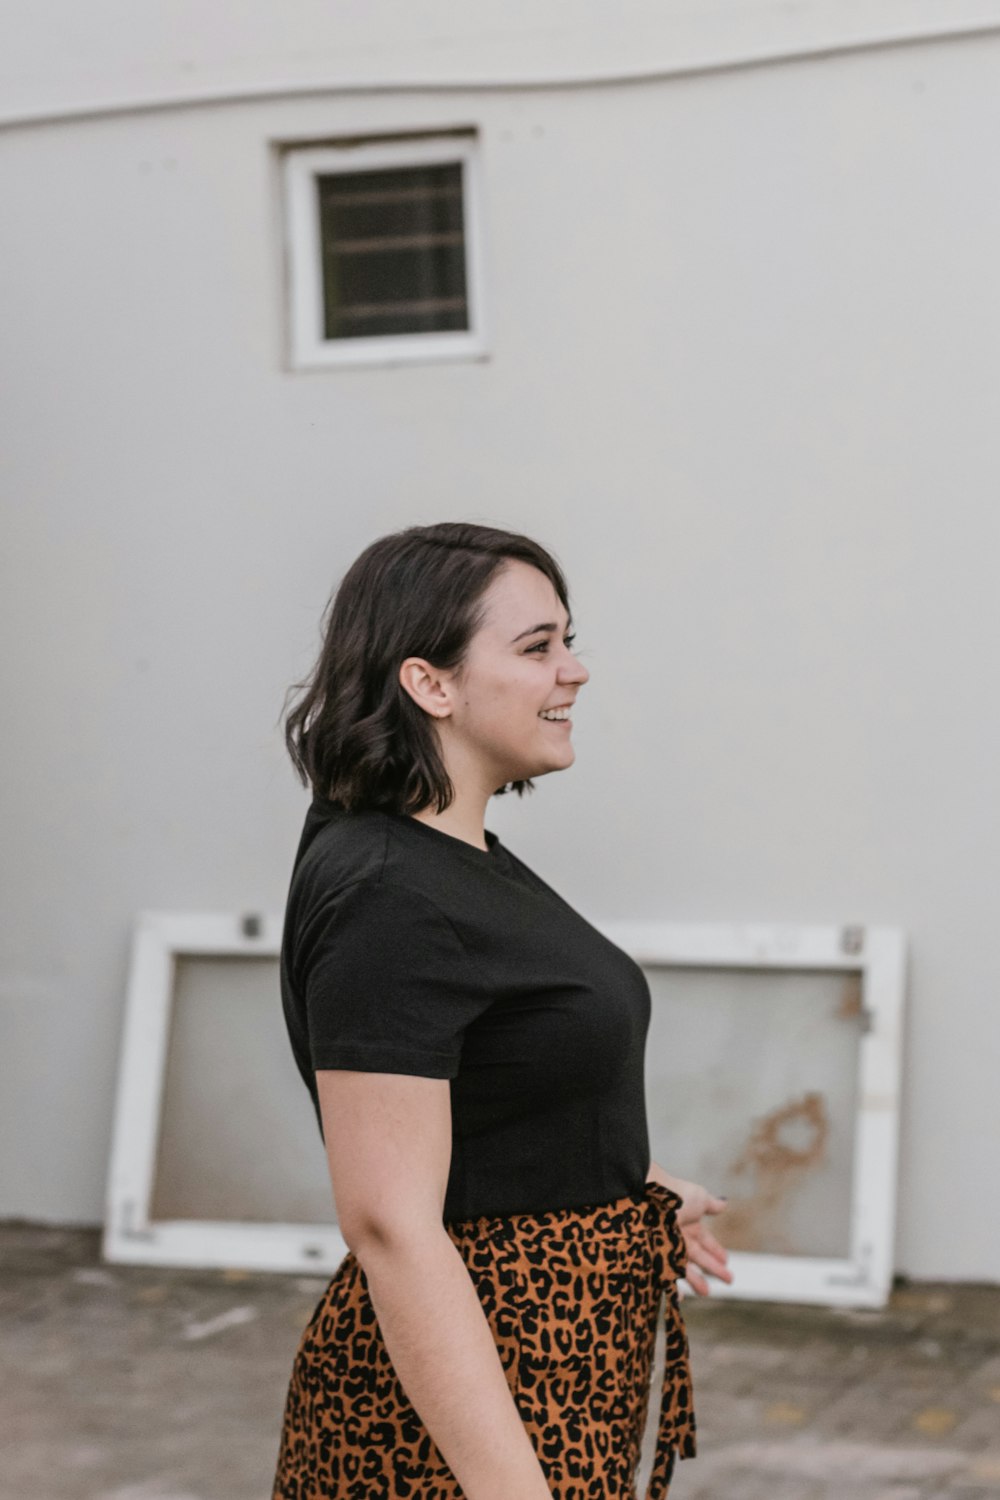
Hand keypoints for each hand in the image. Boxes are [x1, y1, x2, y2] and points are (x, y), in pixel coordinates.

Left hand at [646, 1162, 733, 1296]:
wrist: (647, 1195)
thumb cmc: (675, 1195)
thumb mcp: (698, 1198)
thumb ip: (711, 1204)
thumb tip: (724, 1204)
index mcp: (689, 1223)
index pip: (706, 1241)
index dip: (716, 1251)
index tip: (726, 1261)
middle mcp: (678, 1236)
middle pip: (698, 1256)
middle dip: (713, 1268)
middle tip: (728, 1280)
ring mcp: (667, 1247)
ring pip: (684, 1268)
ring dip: (695, 1280)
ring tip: (705, 1292)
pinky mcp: (656, 1258)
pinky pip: (665, 1276)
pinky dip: (671, 1288)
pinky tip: (678, 1298)